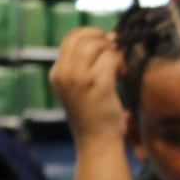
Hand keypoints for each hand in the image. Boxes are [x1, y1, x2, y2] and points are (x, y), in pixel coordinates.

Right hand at [50, 27, 125, 142]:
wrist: (97, 143)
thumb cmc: (96, 116)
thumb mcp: (83, 88)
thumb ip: (90, 64)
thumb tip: (112, 37)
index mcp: (57, 73)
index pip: (72, 37)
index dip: (93, 36)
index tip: (108, 49)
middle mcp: (64, 73)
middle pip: (84, 36)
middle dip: (104, 41)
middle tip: (115, 58)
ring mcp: (79, 79)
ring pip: (98, 45)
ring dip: (113, 52)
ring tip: (119, 70)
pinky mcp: (97, 85)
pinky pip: (111, 58)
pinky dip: (120, 63)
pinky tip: (122, 75)